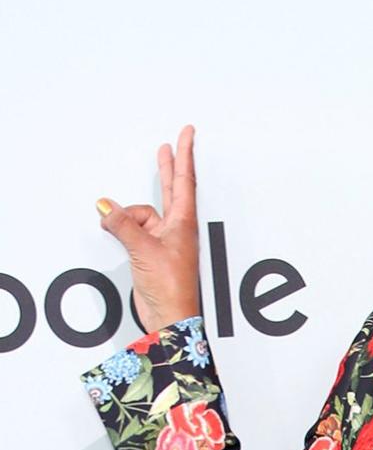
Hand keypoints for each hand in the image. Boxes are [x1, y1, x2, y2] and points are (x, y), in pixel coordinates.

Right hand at [95, 124, 201, 332]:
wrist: (170, 316)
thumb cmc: (170, 286)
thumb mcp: (143, 248)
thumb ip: (123, 224)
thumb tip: (106, 206)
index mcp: (184, 222)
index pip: (185, 180)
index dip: (185, 155)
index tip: (188, 133)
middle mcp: (177, 227)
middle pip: (172, 188)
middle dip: (168, 166)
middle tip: (170, 145)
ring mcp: (165, 240)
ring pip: (142, 214)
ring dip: (127, 215)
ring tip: (114, 222)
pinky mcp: (152, 252)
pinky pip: (134, 229)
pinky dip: (122, 226)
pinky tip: (111, 226)